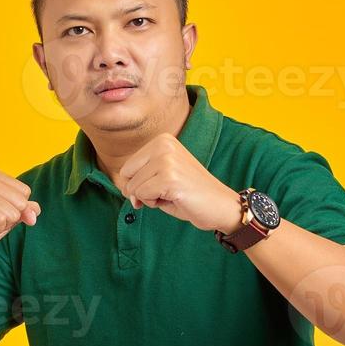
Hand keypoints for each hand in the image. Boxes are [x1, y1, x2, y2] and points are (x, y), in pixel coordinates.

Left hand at [114, 133, 243, 233]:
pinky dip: (154, 204)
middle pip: (127, 176)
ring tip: (173, 194)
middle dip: (140, 191)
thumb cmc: (190, 193)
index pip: (127, 167)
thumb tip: (124, 188)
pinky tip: (175, 198)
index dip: (137, 184)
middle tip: (166, 192)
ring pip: (133, 188)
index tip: (160, 187)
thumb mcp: (161, 178)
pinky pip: (143, 196)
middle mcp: (163, 145)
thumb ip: (139, 178)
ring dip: (149, 198)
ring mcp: (166, 160)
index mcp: (162, 140)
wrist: (220, 205)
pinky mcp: (169, 178)